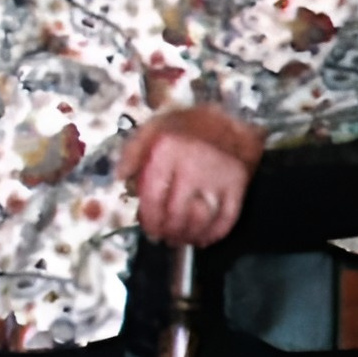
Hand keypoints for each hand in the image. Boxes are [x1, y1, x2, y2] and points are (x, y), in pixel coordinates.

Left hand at [124, 105, 263, 246]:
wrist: (232, 116)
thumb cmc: (187, 125)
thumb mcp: (153, 127)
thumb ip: (132, 152)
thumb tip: (119, 179)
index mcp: (166, 150)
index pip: (153, 196)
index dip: (149, 219)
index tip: (149, 230)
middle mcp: (192, 165)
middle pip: (176, 213)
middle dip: (167, 232)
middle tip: (164, 237)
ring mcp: (217, 178)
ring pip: (199, 220)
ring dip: (187, 236)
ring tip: (180, 239)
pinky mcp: (238, 186)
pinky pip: (226, 219)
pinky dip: (213, 234)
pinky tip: (203, 238)